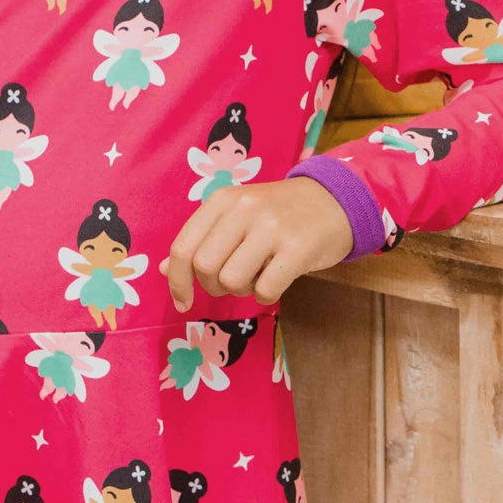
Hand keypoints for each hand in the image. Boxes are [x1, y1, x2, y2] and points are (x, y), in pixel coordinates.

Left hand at [159, 177, 354, 311]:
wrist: (336, 201)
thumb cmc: (279, 214)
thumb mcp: (236, 217)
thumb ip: (202, 240)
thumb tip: (165, 270)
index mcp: (223, 200)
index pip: (183, 248)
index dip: (177, 282)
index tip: (184, 302)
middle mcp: (244, 209)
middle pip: (205, 267)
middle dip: (214, 286)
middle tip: (234, 280)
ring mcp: (272, 227)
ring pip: (232, 280)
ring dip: (242, 290)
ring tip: (259, 275)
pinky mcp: (298, 248)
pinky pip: (265, 290)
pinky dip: (266, 294)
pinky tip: (277, 279)